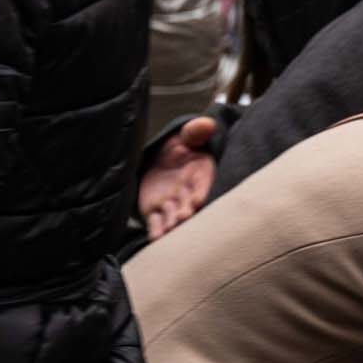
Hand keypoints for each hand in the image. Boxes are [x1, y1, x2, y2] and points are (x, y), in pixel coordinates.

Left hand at [139, 116, 217, 239]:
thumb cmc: (181, 147)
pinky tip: (155, 238)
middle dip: (186, 211)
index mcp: (200, 174)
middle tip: (183, 217)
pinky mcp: (155, 211)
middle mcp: (188, 193)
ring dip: (172, 224)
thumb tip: (207, 124)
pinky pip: (156, 223)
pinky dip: (156, 231)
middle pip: (188, 205)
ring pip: (173, 217)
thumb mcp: (187, 136)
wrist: (163, 160)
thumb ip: (196, 132)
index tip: (198, 199)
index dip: (201, 191)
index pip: (203, 184)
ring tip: (169, 230)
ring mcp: (172, 204)